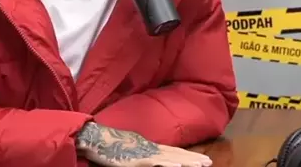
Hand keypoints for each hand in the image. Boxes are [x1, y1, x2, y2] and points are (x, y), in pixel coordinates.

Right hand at [76, 122, 212, 166]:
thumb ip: (140, 153)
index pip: (172, 151)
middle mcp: (149, 148)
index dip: (187, 155)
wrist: (91, 137)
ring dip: (186, 162)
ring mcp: (144, 153)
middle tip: (209, 162)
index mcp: (147, 146)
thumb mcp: (127, 148)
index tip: (201, 158)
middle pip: (175, 154)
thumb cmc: (106, 144)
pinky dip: (168, 164)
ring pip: (170, 159)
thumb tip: (149, 158)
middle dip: (192, 159)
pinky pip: (155, 163)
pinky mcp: (136, 160)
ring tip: (202, 165)